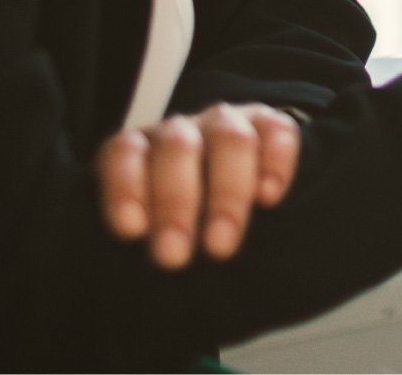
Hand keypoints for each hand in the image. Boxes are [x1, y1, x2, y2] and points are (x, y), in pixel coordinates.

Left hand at [96, 102, 300, 269]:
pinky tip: (268, 199)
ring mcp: (227, 125)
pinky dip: (275, 162)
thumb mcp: (143, 230)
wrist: (215, 197)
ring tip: (221, 245)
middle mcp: (181, 131)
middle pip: (178, 147)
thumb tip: (130, 275)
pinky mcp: (269, 126)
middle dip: (176, 201)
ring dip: (227, 193)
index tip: (132, 231)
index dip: (125, 187)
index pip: (124, 152)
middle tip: (174, 257)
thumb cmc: (173, 228)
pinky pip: (277, 130)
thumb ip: (139, 237)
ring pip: (230, 138)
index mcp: (139, 150)